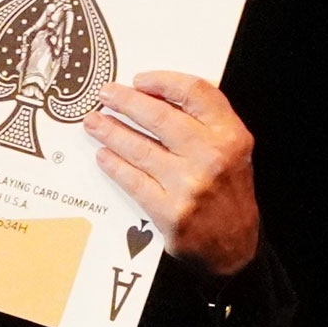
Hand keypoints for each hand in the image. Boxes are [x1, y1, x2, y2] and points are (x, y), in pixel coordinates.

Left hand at [85, 71, 258, 276]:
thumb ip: (203, 124)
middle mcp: (212, 157)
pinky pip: (131, 180)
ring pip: (138, 147)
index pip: (196, 93)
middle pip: (159, 116)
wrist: (234, 247)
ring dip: (110, 131)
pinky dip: (113, 164)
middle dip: (126, 101)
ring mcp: (189, 185)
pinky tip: (103, 155)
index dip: (164, 81)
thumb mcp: (231, 152)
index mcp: (231, 137)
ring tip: (93, 122)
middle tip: (105, 94)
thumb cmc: (227, 192)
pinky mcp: (168, 211)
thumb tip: (155, 95)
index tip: (140, 79)